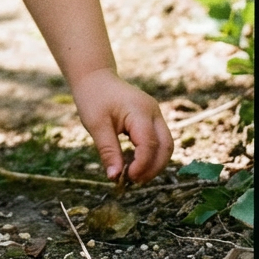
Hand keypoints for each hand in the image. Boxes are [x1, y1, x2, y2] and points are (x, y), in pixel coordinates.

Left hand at [71, 68, 173, 184]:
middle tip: (134, 181)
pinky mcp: (152, 118)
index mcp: (140, 110)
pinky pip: (159, 140)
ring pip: (166, 145)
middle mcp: (154, 112)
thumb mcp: (96, 125)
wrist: (94, 77)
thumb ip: (108, 150)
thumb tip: (115, 178)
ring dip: (154, 163)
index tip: (126, 178)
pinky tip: (135, 164)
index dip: (142, 165)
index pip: (149, 144)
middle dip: (154, 168)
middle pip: (166, 146)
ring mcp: (155, 114)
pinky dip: (151, 155)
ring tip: (134, 176)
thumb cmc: (92, 97)